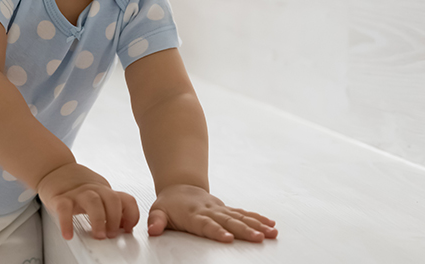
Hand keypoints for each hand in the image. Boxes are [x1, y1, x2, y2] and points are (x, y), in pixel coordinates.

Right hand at [37, 163, 139, 240]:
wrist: (55, 168)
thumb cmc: (77, 185)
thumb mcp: (99, 193)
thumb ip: (112, 208)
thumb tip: (124, 226)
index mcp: (105, 191)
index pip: (126, 200)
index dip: (131, 215)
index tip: (128, 229)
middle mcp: (93, 190)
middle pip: (112, 200)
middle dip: (115, 219)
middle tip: (112, 235)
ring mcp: (77, 193)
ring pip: (93, 201)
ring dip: (99, 220)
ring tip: (98, 235)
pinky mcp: (60, 198)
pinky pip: (64, 209)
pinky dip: (67, 223)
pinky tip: (69, 233)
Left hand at [147, 184, 277, 242]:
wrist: (180, 186)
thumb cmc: (169, 203)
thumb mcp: (157, 211)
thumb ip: (156, 221)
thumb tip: (153, 230)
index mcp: (193, 214)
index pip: (206, 224)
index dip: (216, 231)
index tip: (228, 238)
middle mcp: (209, 210)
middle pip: (228, 221)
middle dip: (244, 230)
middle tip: (257, 238)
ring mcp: (220, 209)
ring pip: (240, 216)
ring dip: (256, 224)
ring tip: (271, 233)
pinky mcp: (227, 209)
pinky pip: (244, 213)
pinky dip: (258, 218)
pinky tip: (271, 225)